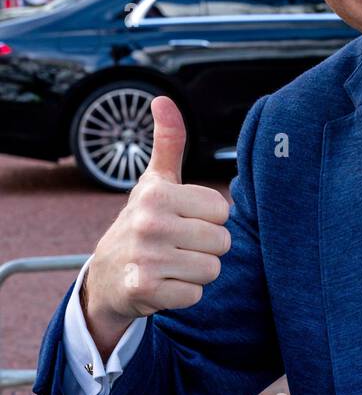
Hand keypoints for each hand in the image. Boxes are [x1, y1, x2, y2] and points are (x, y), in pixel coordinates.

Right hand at [84, 96, 230, 355]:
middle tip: (178, 246)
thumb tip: (164, 100)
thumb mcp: (154, 182)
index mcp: (157, 193)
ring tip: (172, 265)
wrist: (106, 276)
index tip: (184, 221)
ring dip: (196, 272)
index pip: (222, 210)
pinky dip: (184, 294)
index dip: (209, 219)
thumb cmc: (141, 223)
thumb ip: (168, 143)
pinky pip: (195, 294)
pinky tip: (164, 284)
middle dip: (206, 248)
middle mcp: (148, 222)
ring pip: (212, 269)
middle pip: (221, 241)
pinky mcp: (145, 289)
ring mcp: (145, 257)